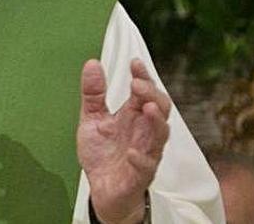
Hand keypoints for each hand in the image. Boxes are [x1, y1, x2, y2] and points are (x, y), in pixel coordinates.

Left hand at [76, 59, 170, 223]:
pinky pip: (147, 165)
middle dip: (152, 94)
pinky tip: (132, 151)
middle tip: (137, 84)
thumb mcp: (92, 119)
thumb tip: (92, 64)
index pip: (145, 92)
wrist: (102, 190)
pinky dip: (141, 157)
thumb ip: (93, 94)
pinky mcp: (140, 174)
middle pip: (160, 108)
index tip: (134, 63)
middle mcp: (144, 132)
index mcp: (133, 116)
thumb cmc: (103, 154)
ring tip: (147, 107)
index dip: (143, 77)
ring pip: (161, 135)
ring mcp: (145, 152)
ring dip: (156, 121)